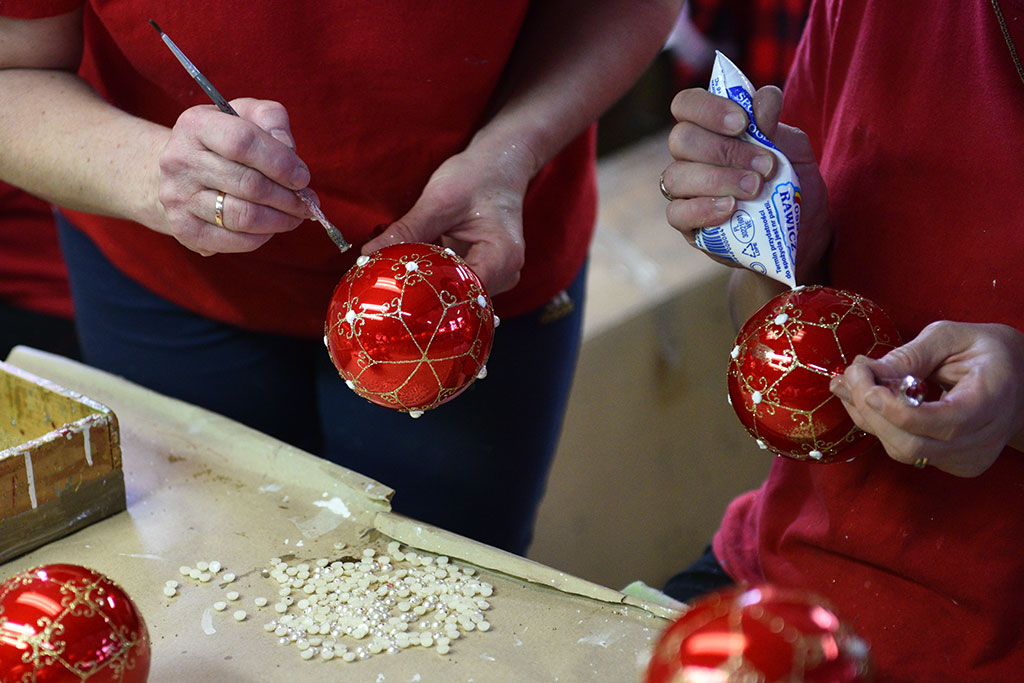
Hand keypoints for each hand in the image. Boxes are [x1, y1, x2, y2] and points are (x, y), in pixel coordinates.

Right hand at [156, 98, 311, 254]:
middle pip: (249, 185)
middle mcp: (179, 161)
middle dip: (288, 197)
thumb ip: (271, 119)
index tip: (302, 177)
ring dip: (281, 220)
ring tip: (297, 215)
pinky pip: (236, 240)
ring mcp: (178, 198)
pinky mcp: (185, 229)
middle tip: (307, 201)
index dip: (280, 162)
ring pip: (244, 217)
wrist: (179, 173)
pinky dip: (263, 236)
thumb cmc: (223, 142)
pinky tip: (272, 226)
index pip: (243, 142)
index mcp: (195, 125)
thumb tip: (289, 150)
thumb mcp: (245, 115)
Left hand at [360, 145, 528, 295]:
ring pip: (457, 292)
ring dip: (429, 285)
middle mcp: (506, 273)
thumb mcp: (438, 200)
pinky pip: (457, 282)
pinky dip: (435, 276)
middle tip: (387, 287)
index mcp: (503, 257)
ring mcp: (498, 275)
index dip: (428, 294)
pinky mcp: (485, 272)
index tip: (395, 290)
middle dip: (424, 291)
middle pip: (461, 296)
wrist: (498, 165)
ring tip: (397, 277)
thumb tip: (367, 256)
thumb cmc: (476, 176)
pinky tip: (413, 270)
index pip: (463, 291)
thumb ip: (406, 231)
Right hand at [663, 86, 830, 283]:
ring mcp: (685, 192)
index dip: (708, 108)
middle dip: (724, 150)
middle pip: (680, 139)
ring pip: (677, 176)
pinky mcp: (687, 225)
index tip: (742, 122)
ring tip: (756, 189)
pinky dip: (704, 208)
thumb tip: (762, 101)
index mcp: (710, 129)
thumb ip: (776, 126)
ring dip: (719, 179)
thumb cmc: (791, 187)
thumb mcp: (795, 151)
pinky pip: (677, 212)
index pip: (687, 104)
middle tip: (766, 166)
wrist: (800, 237)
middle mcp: (691, 157)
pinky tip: (731, 209)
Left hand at [829, 321, 1023, 476]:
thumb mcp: (952, 336)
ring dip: (867, 418)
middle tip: (850, 375)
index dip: (897, 410)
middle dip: (872, 412)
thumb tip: (869, 370)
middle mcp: (983, 440)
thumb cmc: (985, 352)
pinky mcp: (951, 464)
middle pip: (914, 446)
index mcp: (992, 400)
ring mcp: (967, 459)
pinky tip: (866, 399)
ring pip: (903, 452)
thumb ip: (912, 354)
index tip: (866, 383)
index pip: (944, 423)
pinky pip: (905, 451)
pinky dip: (878, 426)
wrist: (1017, 382)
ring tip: (850, 382)